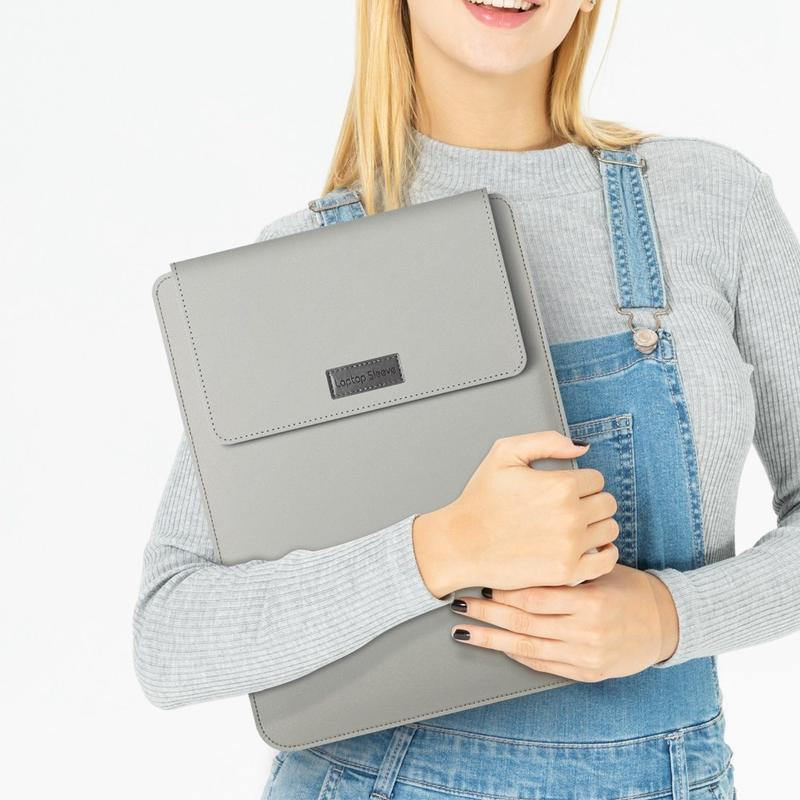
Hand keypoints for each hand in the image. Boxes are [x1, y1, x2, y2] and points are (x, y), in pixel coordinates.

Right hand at [412, 430, 619, 597]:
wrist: (460, 543)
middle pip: (607, 503)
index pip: (597, 479)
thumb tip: (581, 447)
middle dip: (592, 503)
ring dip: (597, 526)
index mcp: (560, 485)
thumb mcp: (505, 453)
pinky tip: (589, 549)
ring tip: (575, 528)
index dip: (581, 482)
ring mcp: (570, 545)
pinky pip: (607, 560)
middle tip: (570, 509)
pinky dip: (604, 553)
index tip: (565, 490)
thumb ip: (546, 441)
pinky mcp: (567, 571)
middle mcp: (570, 515)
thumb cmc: (480, 499)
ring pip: (610, 529)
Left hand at [449, 564, 679, 680]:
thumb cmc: (627, 588)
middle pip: (524, 623)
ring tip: (465, 630)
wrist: (665, 623)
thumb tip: (515, 564)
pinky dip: (518, 654)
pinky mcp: (587, 672)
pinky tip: (498, 646)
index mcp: (590, 602)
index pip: (534, 598)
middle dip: (487, 615)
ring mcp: (586, 656)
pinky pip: (544, 665)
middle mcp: (586, 632)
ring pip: (528, 648)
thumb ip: (563, 574)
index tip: (481, 582)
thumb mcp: (599, 572)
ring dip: (492, 639)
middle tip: (459, 605)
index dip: (504, 592)